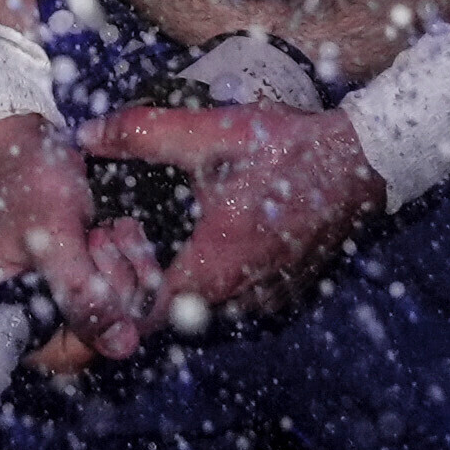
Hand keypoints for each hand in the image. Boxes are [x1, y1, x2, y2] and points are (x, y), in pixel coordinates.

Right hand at [0, 114, 161, 377]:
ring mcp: (39, 300)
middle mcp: (13, 317)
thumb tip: (121, 346)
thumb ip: (82, 294)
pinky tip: (110, 235)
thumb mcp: (53, 235)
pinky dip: (116, 269)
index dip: (90, 332)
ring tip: (102, 232)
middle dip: (108, 293)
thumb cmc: (19, 178)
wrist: (13, 134)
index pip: (53, 359)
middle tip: (99, 242)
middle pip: (83, 340)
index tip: (99, 286)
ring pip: (100, 318)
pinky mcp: (61, 282)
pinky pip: (101, 296)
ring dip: (117, 276)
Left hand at [79, 103, 382, 335]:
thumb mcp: (208, 133)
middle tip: (133, 240)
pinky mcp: (288, 292)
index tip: (113, 258)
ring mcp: (270, 298)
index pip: (149, 315)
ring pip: (208, 311)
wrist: (362, 161)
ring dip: (183, 284)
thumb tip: (87, 136)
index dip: (120, 294)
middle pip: (175, 316)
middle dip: (147, 285)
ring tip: (167, 238)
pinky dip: (218, 282)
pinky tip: (210, 240)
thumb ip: (141, 134)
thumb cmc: (286, 150)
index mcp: (216, 265)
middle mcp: (244, 295)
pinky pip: (239, 302)